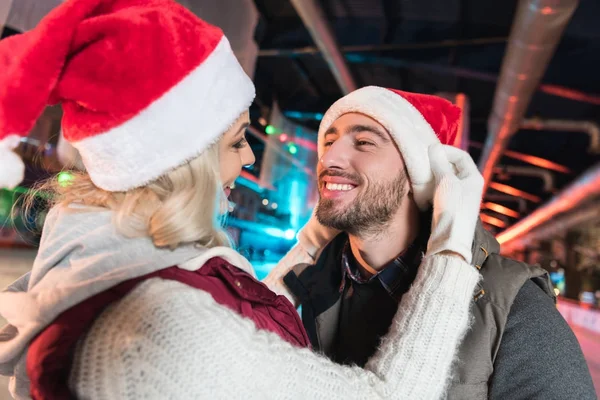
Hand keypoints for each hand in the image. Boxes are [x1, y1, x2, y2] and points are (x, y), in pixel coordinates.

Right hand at [426, 144, 483, 263]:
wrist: (450, 240)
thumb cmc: (452, 209)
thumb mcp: (446, 182)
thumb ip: (439, 163)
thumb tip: (433, 147)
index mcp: (474, 177)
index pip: (461, 155)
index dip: (446, 150)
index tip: (429, 151)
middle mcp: (469, 186)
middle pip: (453, 166)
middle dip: (438, 162)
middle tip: (423, 161)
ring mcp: (460, 197)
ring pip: (446, 178)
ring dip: (433, 174)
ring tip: (421, 173)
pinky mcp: (450, 207)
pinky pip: (441, 190)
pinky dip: (432, 186)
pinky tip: (423, 188)